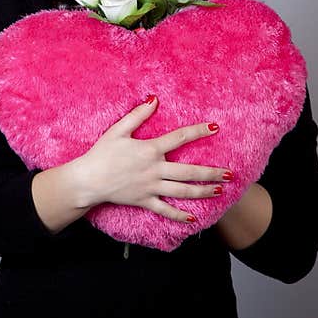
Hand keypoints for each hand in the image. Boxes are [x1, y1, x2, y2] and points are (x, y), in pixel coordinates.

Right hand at [71, 95, 231, 221]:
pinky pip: (165, 210)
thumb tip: (154, 99)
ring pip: (182, 191)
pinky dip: (180, 215)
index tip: (215, 127)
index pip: (180, 138)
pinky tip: (194, 218)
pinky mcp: (144, 201)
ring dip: (203, 191)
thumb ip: (138, 115)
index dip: (199, 131)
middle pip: (189, 171)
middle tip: (229, 173)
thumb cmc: (101, 153)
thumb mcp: (118, 130)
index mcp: (150, 150)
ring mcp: (151, 187)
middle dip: (211, 172)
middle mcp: (155, 169)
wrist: (88, 180)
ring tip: (219, 190)